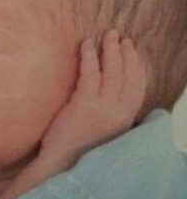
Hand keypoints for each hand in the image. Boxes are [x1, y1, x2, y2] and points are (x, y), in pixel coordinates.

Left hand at [40, 30, 146, 166]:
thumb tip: (110, 92)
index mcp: (125, 120)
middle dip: (125, 53)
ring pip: (112, 72)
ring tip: (107, 35)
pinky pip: (90, 74)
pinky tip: (86, 45)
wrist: (60, 163)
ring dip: (110, 50)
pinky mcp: (84, 105)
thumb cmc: (76, 147)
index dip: (136, 66)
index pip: (138, 87)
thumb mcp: (103, 130)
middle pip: (128, 75)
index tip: (132, 50)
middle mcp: (119, 114)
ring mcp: (103, 109)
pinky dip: (90, 56)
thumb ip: (111, 112)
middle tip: (119, 37)